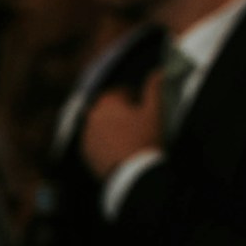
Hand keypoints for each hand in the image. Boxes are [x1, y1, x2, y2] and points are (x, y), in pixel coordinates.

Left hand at [80, 65, 163, 179]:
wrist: (132, 175)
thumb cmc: (145, 139)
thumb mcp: (155, 111)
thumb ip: (155, 88)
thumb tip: (159, 71)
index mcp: (107, 101)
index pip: (121, 91)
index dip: (134, 98)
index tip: (144, 109)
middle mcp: (92, 114)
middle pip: (109, 108)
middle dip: (121, 112)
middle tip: (137, 125)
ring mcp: (86, 134)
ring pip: (101, 125)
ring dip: (112, 127)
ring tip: (129, 139)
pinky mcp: (85, 152)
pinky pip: (96, 142)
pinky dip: (105, 143)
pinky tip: (119, 151)